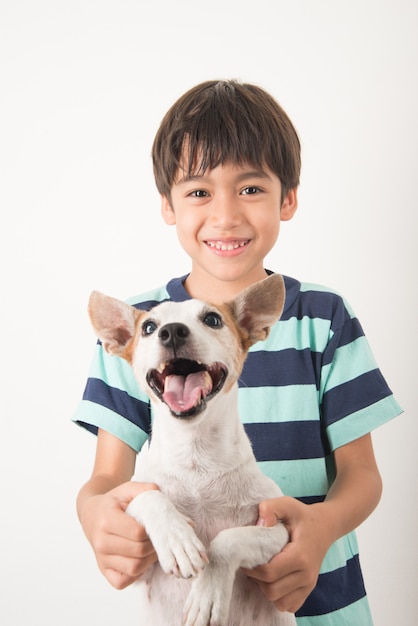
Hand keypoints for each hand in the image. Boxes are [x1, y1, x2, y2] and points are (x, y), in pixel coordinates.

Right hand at [79, 481, 158, 589]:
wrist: (91, 514)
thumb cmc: (112, 502)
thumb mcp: (126, 489)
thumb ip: (144, 488)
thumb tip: (159, 493)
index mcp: (106, 520)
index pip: (138, 533)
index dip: (152, 530)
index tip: (155, 525)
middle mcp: (101, 541)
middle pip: (138, 551)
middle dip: (153, 545)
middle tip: (157, 537)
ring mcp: (101, 558)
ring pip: (133, 568)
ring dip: (148, 560)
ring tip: (150, 548)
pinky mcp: (103, 570)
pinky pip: (123, 581)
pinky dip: (135, 574)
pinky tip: (138, 559)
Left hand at [243, 496, 331, 613]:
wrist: (326, 526)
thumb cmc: (302, 516)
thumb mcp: (287, 504)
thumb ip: (270, 508)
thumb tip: (260, 524)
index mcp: (300, 556)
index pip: (269, 573)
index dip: (252, 569)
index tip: (245, 558)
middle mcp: (307, 575)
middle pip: (272, 590)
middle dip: (257, 580)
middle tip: (252, 564)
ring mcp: (309, 585)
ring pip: (279, 602)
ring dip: (266, 589)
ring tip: (263, 572)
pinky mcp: (308, 590)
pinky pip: (288, 605)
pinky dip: (278, 597)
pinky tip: (274, 579)